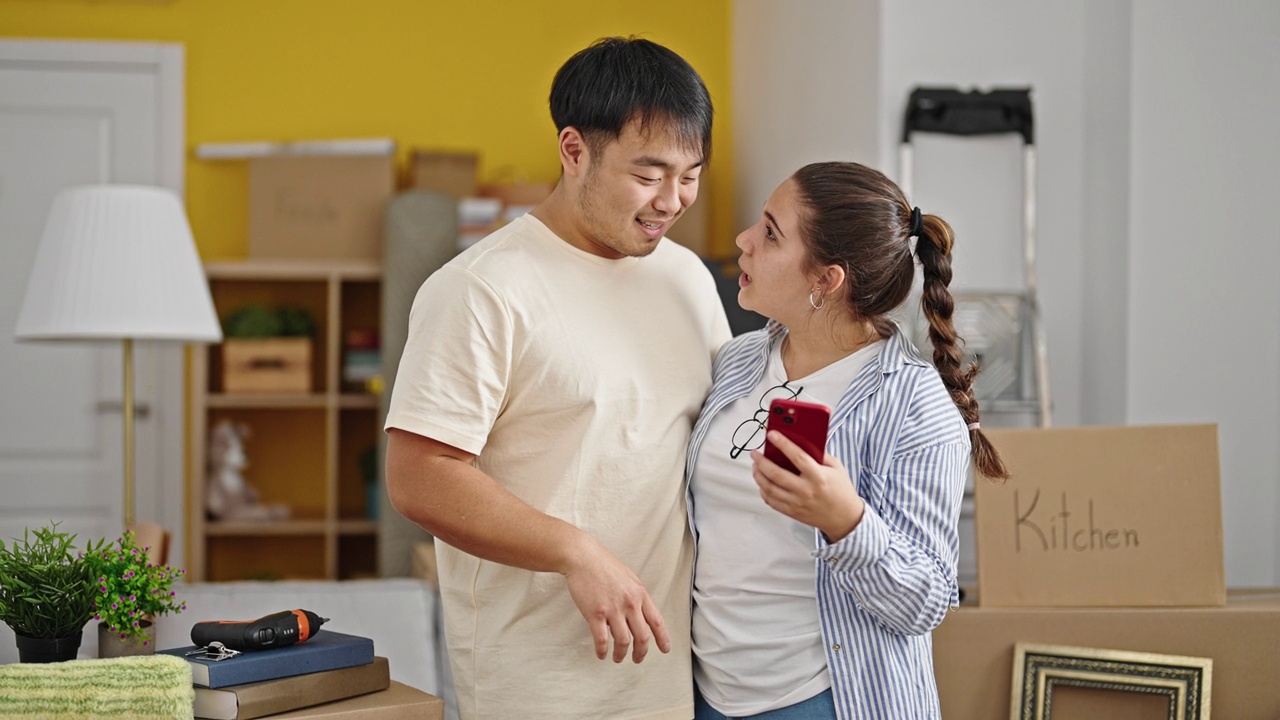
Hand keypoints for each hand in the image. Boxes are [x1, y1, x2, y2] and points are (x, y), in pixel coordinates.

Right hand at [562, 535, 670, 663]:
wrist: (583, 557)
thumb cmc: (604, 565)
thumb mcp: (629, 578)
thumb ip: (636, 596)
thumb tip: (640, 614)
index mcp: (640, 594)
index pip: (656, 621)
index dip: (662, 638)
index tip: (665, 649)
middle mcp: (630, 603)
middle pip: (642, 636)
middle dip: (641, 652)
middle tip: (637, 659)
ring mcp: (613, 609)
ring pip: (623, 642)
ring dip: (621, 654)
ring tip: (618, 658)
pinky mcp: (595, 614)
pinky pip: (602, 640)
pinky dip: (603, 651)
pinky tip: (601, 654)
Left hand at [752, 430, 864, 541]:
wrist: (845, 518)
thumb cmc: (841, 490)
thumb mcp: (836, 468)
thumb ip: (819, 455)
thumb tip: (800, 442)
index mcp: (818, 477)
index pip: (797, 457)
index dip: (783, 444)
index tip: (772, 434)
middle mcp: (806, 491)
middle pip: (776, 474)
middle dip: (761, 461)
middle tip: (755, 453)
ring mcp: (797, 503)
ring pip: (769, 488)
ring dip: (758, 475)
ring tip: (756, 465)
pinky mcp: (792, 512)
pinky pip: (771, 501)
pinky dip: (763, 490)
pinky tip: (762, 482)